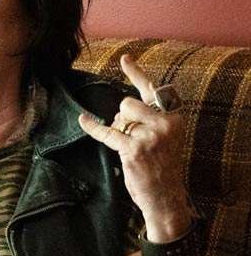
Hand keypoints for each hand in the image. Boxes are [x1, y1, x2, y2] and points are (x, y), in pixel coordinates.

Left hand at [78, 53, 190, 241]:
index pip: (152, 90)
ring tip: (130, 147)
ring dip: (118, 129)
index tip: (125, 58)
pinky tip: (83, 121)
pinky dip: (94, 127)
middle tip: (130, 136)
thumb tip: (123, 106)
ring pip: (119, 117)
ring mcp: (150, 136)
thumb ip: (151, 119)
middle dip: (122, 117)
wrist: (165, 197)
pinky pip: (108, 133)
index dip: (136, 73)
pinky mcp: (133, 150)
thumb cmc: (162, 168)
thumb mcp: (165, 138)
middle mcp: (164, 123)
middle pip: (127, 103)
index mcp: (173, 118)